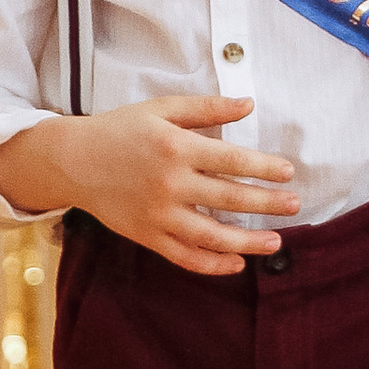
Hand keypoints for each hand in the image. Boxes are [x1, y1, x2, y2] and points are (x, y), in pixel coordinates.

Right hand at [0, 95, 299, 276]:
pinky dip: (212, 264)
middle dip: (267, 204)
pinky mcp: (146, 235)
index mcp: (176, 148)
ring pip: (211, 236)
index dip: (264, 167)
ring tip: (276, 242)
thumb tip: (250, 104)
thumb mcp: (162, 109)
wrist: (72, 161)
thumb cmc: (121, 129)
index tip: (288, 173)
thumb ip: (208, 108)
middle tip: (295, 206)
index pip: (232, 160)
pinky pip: (184, 256)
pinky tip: (236, 263)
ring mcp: (158, 214)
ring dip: (248, 242)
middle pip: (229, 198)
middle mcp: (169, 184)